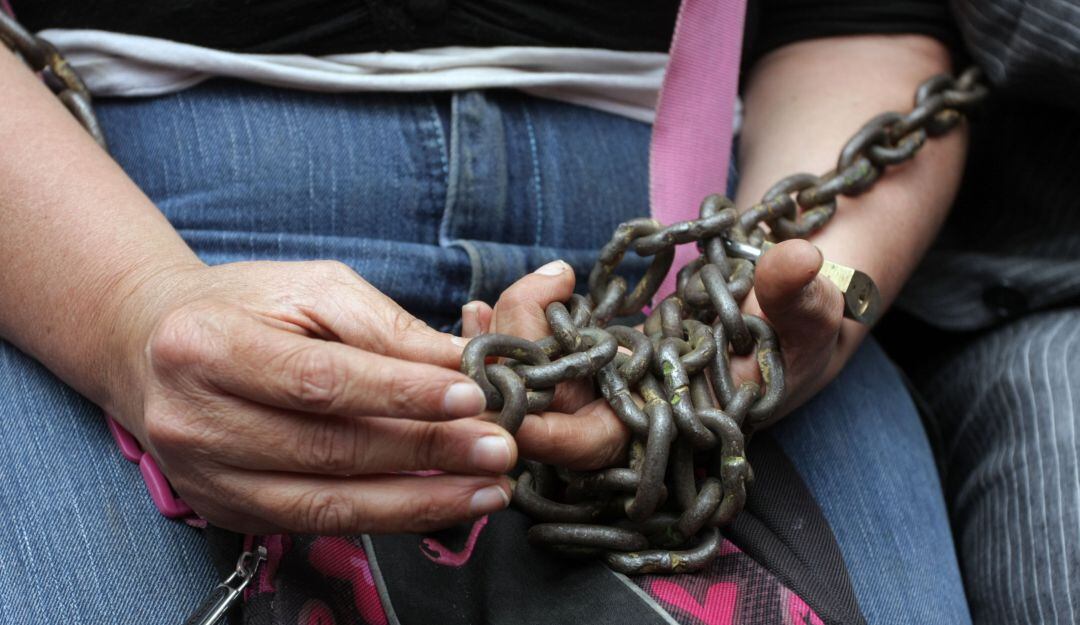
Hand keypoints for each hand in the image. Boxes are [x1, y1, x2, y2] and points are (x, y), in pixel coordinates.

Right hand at [112, 261, 516, 534]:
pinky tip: (440, 504)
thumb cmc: (245, 306)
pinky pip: (316, 523)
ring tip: (486, 490)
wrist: (154, 345)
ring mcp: (205, 477)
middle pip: (327, 449)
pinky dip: (385, 517)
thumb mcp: (312, 289)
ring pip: (325, 504)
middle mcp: (193, 421)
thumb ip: (385, 327)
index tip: (472, 397)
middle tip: (499, 450)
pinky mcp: (224, 510)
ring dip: (418, 503)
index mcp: (206, 346)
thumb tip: (465, 364)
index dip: (400, 394)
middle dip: (427, 453)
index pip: (319, 381)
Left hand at [459, 246, 847, 469]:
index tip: (514, 413)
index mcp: (667, 423)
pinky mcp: (595, 350)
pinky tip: (474, 306)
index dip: (552, 435)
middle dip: (511, 375)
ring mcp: (607, 379)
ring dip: (497, 351)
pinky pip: (540, 348)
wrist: (784, 318)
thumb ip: (798, 297)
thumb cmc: (800, 331)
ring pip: (536, 379)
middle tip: (492, 319)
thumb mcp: (808, 315)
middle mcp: (628, 409)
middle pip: (549, 410)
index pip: (598, 444)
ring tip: (470, 311)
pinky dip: (509, 328)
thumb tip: (796, 260)